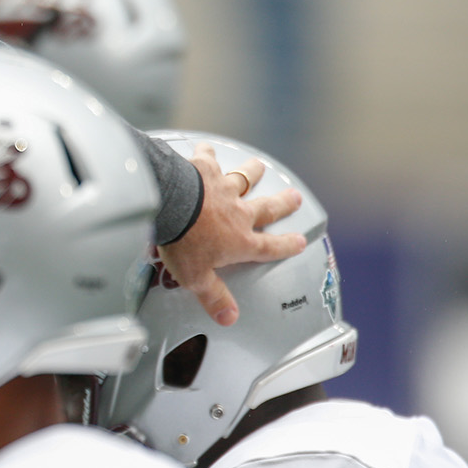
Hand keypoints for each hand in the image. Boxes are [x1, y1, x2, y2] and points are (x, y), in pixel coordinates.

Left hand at [158, 144, 304, 325]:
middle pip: (266, 208)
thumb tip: (229, 318)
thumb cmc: (182, 242)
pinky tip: (207, 149)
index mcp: (239, 241)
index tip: (299, 241)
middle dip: (282, 204)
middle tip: (294, 197)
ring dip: (252, 173)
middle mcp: (237, 212)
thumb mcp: (196, 278)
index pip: (269, 247)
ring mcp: (222, 188)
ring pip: (243, 179)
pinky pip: (209, 159)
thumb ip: (214, 296)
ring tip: (260, 167)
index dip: (286, 246)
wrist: (167, 205)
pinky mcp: (204, 169)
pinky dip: (208, 154)